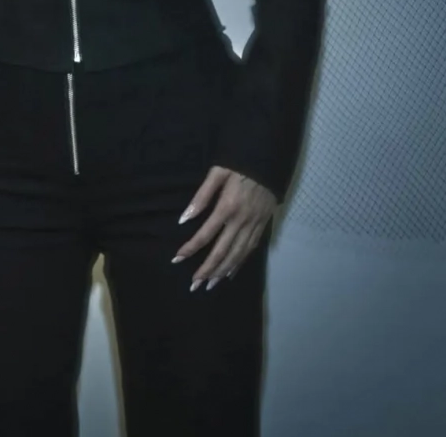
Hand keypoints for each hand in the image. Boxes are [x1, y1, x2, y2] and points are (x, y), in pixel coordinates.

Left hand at [173, 166, 276, 290]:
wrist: (268, 160)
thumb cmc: (238, 164)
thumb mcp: (217, 173)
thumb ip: (201, 196)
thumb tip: (185, 219)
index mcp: (227, 207)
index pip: (205, 234)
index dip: (190, 248)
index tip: (177, 259)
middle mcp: (241, 221)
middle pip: (222, 251)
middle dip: (207, 270)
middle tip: (194, 285)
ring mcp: (253, 225)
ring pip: (237, 255)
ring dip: (222, 271)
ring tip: (209, 285)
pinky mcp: (262, 225)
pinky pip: (250, 249)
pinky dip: (240, 263)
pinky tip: (230, 273)